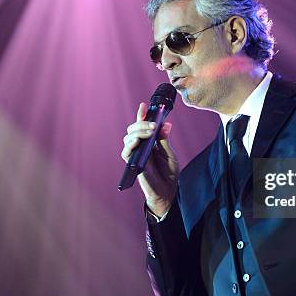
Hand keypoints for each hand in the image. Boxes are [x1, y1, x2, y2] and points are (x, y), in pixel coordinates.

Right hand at [121, 102, 178, 216]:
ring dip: (138, 132)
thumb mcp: (169, 153)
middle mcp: (141, 146)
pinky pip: (126, 152)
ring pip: (128, 137)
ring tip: (150, 132)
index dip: (142, 115)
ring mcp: (136, 154)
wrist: (168, 191)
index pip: (143, 126)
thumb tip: (166, 124)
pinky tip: (137, 141)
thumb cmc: (169, 173)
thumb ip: (164, 140)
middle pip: (133, 129)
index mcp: (150, 142)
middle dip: (142, 123)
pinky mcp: (133, 164)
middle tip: (154, 125)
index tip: (144, 105)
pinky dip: (130, 144)